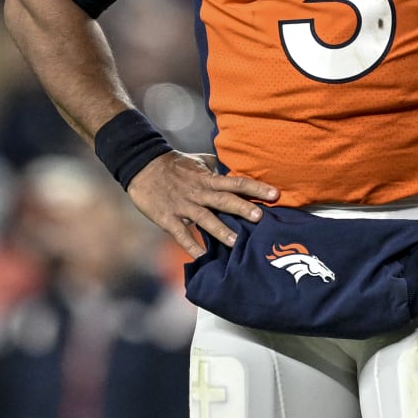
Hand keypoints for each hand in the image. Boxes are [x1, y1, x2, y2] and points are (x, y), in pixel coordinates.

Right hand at [126, 151, 278, 256]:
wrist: (142, 166)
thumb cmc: (174, 164)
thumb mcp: (199, 161)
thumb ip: (217, 168)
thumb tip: (236, 170)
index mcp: (208, 178)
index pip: (236, 182)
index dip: (256, 188)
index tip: (275, 194)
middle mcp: (199, 192)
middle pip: (224, 200)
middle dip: (242, 208)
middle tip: (260, 217)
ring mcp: (183, 205)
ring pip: (204, 218)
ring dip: (220, 230)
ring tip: (236, 242)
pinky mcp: (167, 218)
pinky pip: (181, 233)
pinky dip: (191, 245)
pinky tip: (202, 257)